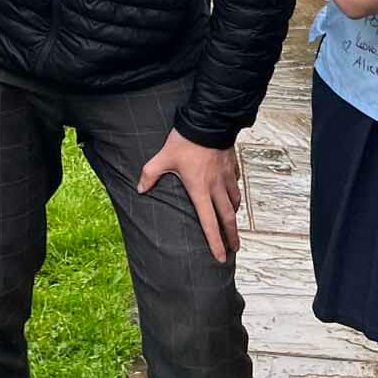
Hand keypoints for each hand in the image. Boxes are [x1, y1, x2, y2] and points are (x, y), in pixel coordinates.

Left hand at [137, 128, 241, 262]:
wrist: (208, 121)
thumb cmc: (186, 141)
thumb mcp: (163, 157)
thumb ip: (150, 174)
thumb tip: (140, 189)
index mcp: (200, 190)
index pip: (208, 222)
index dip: (214, 242)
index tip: (220, 256)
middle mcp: (216, 187)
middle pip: (227, 217)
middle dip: (231, 236)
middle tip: (234, 249)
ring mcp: (226, 176)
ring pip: (234, 200)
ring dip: (234, 214)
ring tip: (233, 223)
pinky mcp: (232, 165)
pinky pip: (236, 182)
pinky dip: (236, 191)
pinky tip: (234, 193)